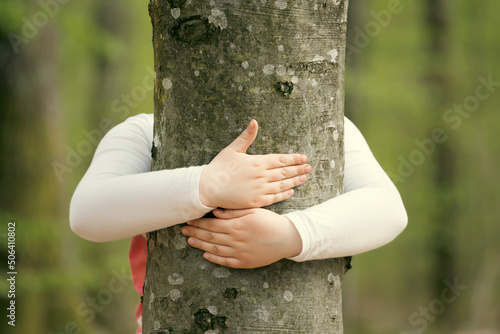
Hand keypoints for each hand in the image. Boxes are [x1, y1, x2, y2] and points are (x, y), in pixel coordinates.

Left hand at [181, 208, 302, 268]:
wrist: (286, 238)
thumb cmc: (269, 221)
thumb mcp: (253, 211)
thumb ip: (233, 212)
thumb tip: (215, 212)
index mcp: (236, 225)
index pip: (212, 224)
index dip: (198, 223)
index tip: (189, 220)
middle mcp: (235, 240)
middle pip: (210, 237)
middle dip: (195, 232)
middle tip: (184, 230)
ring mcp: (239, 252)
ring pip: (215, 249)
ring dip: (201, 245)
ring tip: (190, 240)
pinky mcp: (244, 262)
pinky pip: (225, 262)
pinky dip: (214, 259)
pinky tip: (206, 255)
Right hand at [199, 120, 310, 208]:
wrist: (207, 188)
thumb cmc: (219, 167)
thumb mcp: (232, 149)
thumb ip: (247, 136)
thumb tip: (255, 121)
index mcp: (257, 162)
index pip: (281, 159)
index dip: (294, 159)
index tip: (304, 158)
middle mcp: (261, 176)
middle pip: (285, 172)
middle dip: (298, 169)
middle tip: (309, 167)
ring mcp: (259, 189)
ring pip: (282, 185)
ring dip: (294, 181)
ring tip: (304, 178)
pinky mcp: (255, 201)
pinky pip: (274, 198)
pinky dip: (284, 194)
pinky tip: (291, 191)